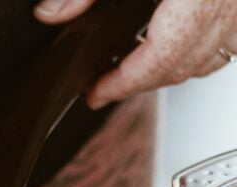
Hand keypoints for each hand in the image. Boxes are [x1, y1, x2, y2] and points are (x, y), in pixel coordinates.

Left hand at [34, 0, 236, 108]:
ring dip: (169, 68)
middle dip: (138, 82)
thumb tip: (50, 13)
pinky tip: (167, 40)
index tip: (93, 95)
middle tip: (102, 86)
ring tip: (129, 66)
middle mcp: (227, 6)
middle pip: (181, 66)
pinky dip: (198, 49)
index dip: (122, 84)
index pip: (158, 59)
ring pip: (210, 58)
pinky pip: (228, 41)